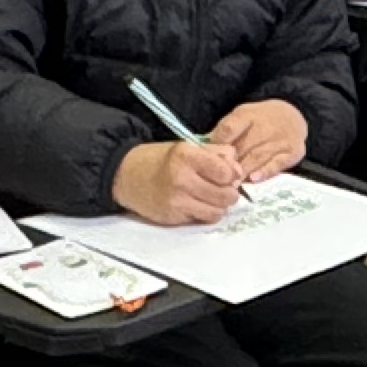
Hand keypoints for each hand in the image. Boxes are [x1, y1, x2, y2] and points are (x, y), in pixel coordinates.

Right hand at [114, 138, 247, 225]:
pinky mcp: (173, 216)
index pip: (226, 171)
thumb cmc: (161, 161)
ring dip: (219, 205)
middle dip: (229, 193)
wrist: (128, 175)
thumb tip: (238, 170)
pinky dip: (206, 213)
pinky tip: (198, 204)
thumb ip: (217, 154)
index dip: (233, 174)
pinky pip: (203, 219)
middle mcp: (181, 177)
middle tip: (223, 188)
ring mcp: (176, 199)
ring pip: (218, 211)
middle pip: (226, 194)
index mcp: (187, 155)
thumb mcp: (188, 147)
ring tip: (211, 197)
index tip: (229, 174)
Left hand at [210, 98, 308, 179]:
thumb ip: (225, 132)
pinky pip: (277, 164)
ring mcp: (281, 139)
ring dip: (243, 171)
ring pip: (258, 156)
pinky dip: (265, 172)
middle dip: (230, 163)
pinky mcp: (292, 152)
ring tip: (231, 184)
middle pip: (244, 145)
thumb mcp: (242, 117)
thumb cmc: (260, 120)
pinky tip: (254, 179)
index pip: (230, 128)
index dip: (218, 143)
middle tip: (217, 178)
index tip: (209, 157)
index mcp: (248, 115)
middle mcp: (265, 126)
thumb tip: (204, 147)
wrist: (293, 116)